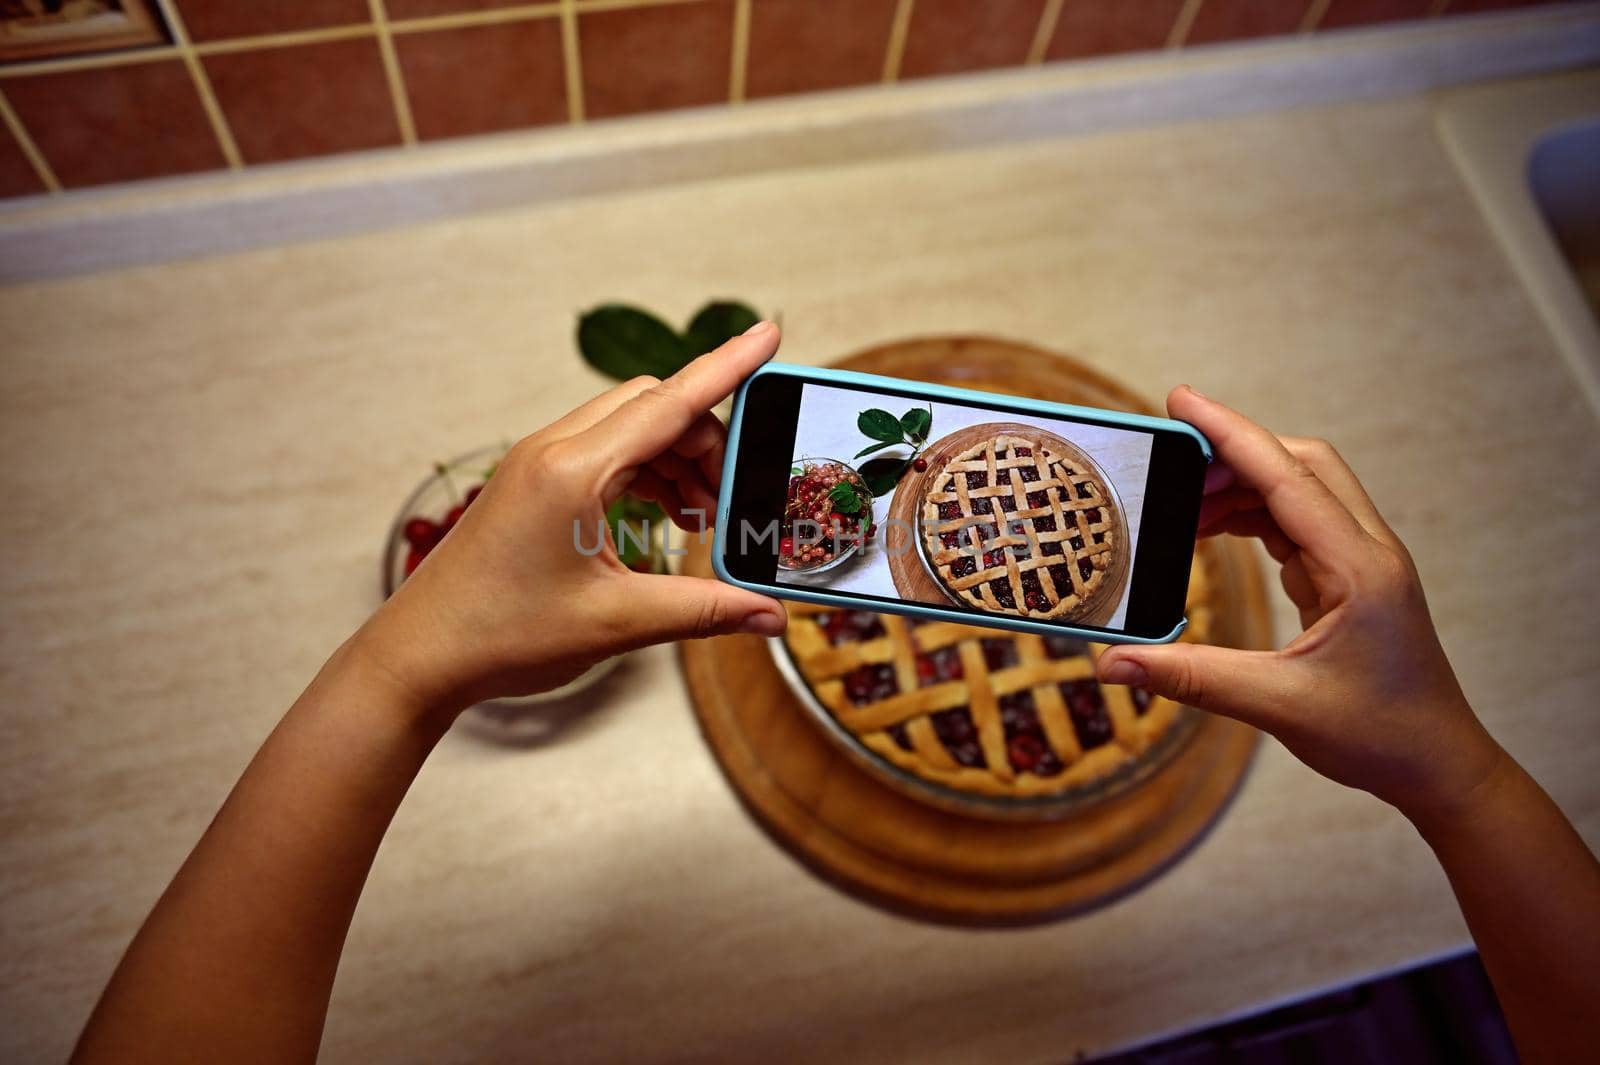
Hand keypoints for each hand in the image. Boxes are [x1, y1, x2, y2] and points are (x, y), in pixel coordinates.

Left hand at [351, 323, 788, 717]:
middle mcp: (554, 450)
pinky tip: (666, 514)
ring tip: (702, 517)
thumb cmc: (502, 634)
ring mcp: (540, 462)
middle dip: (708, 440)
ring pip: (632, 427)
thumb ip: (704, 610)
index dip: (727, 367)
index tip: (769, 333)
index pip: (670, 402)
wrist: (422, 654)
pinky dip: (647, 472)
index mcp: (573, 471)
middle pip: (655, 406)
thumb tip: (770, 615)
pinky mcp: (535, 480)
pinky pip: (607, 451)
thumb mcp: (618, 623)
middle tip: (735, 498)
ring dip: (678, 458)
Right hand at [1096, 387, 1504, 822]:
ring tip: (1180, 502)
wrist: (1439, 766)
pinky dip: (1252, 517)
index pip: (1287, 478)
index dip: (1230, 434)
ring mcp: (1363, 562)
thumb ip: (1193, 678)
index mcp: (1358, 569)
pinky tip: (1214, 531)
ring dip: (1240, 486)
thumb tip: (1114, 663)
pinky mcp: (1352, 579)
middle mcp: (1366, 552)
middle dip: (1232, 449)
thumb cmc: (1377, 735)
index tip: (1181, 401)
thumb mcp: (1277, 707)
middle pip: (1299, 464)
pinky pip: (1298, 524)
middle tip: (1168, 451)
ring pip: (1299, 491)